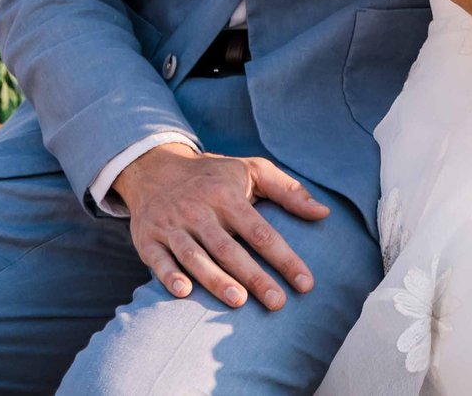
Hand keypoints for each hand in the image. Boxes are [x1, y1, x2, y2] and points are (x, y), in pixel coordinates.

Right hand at [112, 141, 329, 309]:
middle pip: (230, 249)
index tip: (305, 283)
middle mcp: (200, 211)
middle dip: (255, 277)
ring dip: (216, 279)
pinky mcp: (148, 239)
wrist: (155, 169)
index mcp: (227, 196)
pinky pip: (158, 260)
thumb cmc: (213, 176)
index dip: (284, 258)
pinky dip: (169, 276)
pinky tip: (184, 293)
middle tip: (277, 302)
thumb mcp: (251, 170)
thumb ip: (288, 191)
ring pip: (195, 256)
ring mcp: (173, 226)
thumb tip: (323, 213)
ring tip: (239, 301)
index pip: (261, 232)